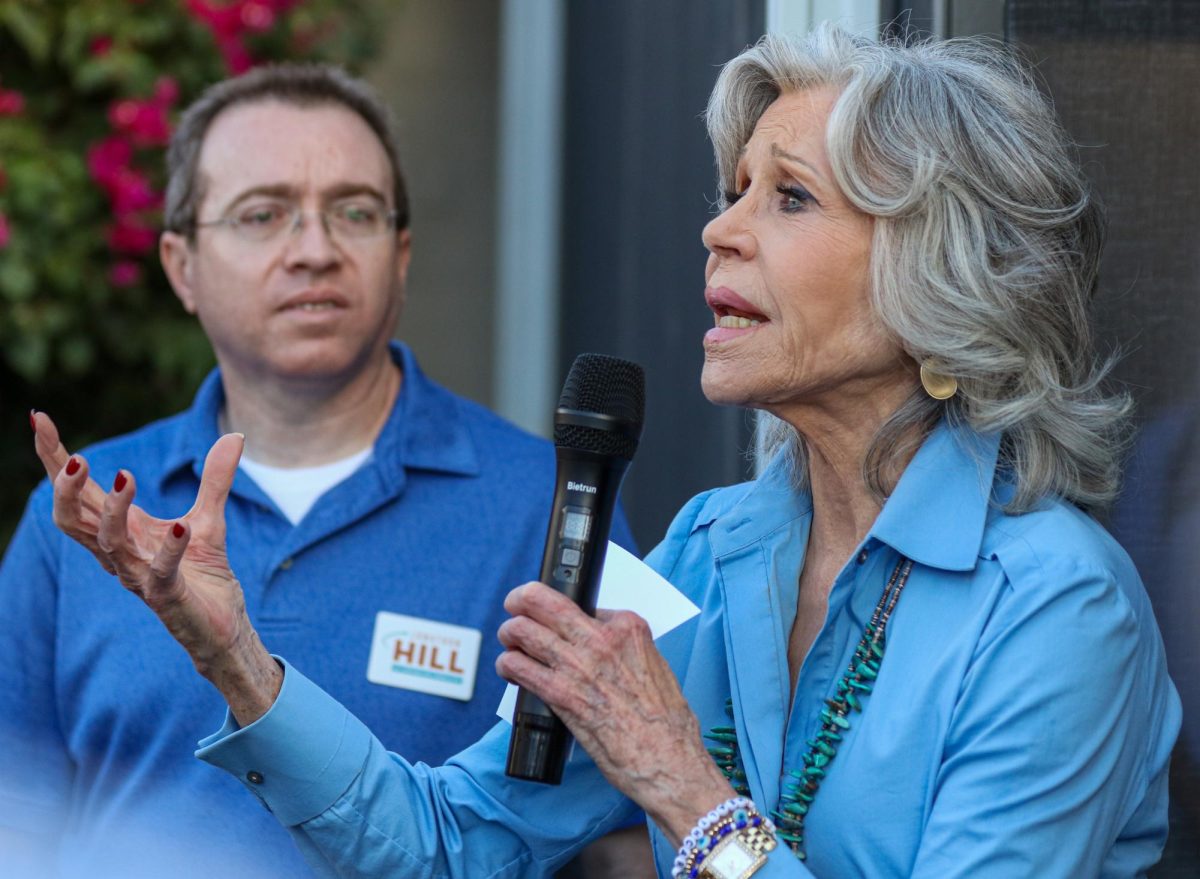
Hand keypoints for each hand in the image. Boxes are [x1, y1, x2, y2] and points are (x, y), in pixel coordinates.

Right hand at [31, 412, 279, 723]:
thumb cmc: (201, 574)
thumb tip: (234, 435)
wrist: (222, 626)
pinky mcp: (167, 596)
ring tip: (127, 477)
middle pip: (73, 517)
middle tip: (75, 457)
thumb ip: (215, 478)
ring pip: (107, 543)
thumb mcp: (208, 517)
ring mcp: (139, 575)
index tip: (40, 419)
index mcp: (120, 529)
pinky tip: (178, 527)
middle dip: (66, 487)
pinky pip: (160, 572)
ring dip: (114, 510)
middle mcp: (119, 552)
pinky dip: (169, 550)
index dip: (54, 458)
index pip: (78, 491)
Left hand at [495, 583, 734, 844]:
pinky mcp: (562, 694)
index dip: (564, 608)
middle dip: (522, 600)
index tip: (555, 615)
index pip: (583, 602)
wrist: (667, 760)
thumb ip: (626, 649)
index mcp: (629, 627)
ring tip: (510, 640)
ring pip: (524, 631)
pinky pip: (520, 667)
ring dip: (510, 633)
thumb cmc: (666, 722)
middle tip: (514, 607)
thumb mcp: (654, 666)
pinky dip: (508, 665)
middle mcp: (601, 638)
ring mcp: (579, 665)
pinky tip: (509, 669)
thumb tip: (601, 647)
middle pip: (543, 602)